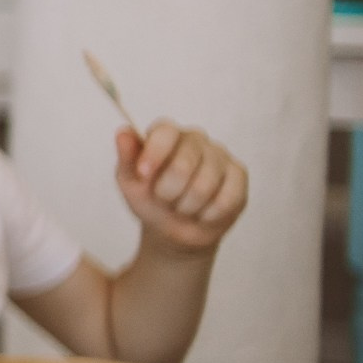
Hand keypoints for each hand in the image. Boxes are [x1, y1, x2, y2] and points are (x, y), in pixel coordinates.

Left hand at [116, 120, 245, 252]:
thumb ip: (127, 158)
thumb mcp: (130, 182)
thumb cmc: (150, 200)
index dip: (154, 154)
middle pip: (184, 163)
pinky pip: (226, 198)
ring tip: (182, 206)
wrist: (173, 230)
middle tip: (164, 199)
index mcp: (165, 134)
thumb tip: (123, 132)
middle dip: (167, 191)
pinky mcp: (239, 175)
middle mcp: (195, 138)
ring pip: (205, 185)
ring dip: (187, 206)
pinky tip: (203, 212)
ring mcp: (220, 154)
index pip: (165, 131)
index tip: (143, 175)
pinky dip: (208, 214)